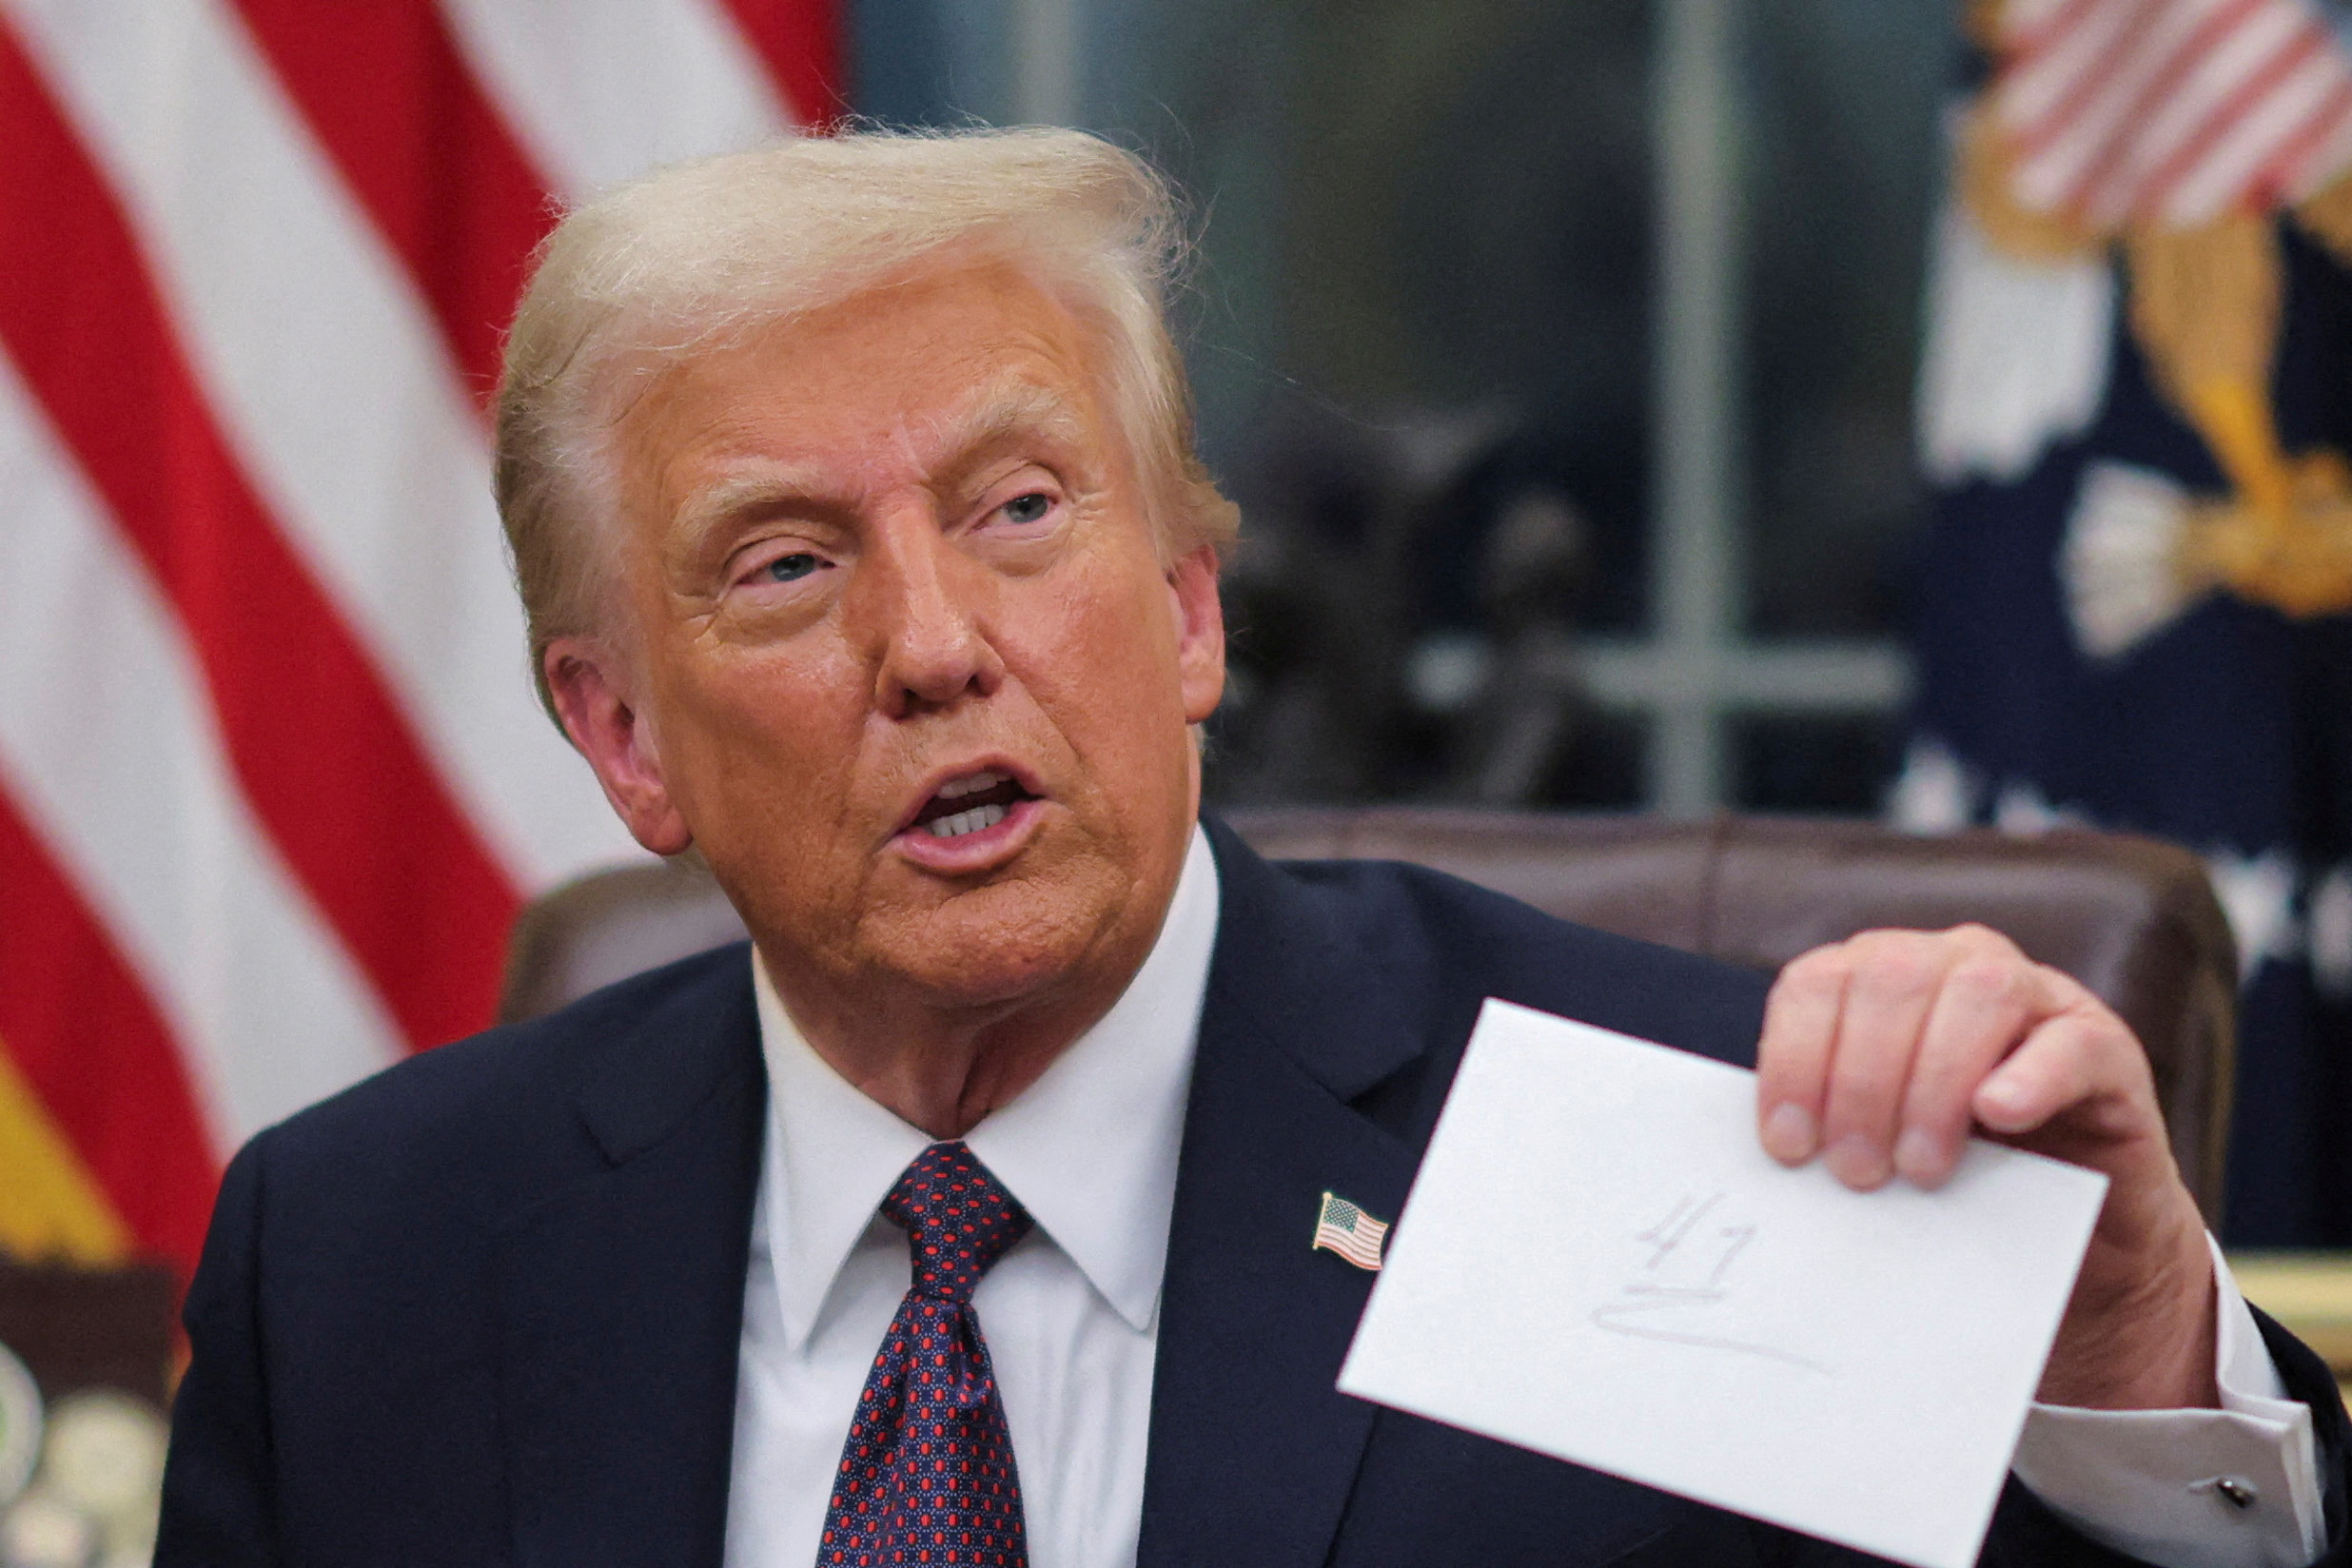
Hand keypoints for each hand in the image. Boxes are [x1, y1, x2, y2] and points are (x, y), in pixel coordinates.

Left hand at [1757, 924, 2217, 1410]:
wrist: (2070, 1230)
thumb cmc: (1954, 1175)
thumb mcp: (1876, 1140)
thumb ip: (1828, 1121)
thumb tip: (1777, 1152)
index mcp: (1877, 977)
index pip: (1817, 983)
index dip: (1793, 1059)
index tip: (1788, 1145)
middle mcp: (1951, 963)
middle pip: (1889, 980)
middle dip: (1860, 1080)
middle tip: (1856, 1172)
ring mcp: (2034, 995)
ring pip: (1976, 992)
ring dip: (1933, 1082)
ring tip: (1919, 1168)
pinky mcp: (2102, 1045)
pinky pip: (2067, 1040)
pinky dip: (2028, 1075)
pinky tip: (1997, 1114)